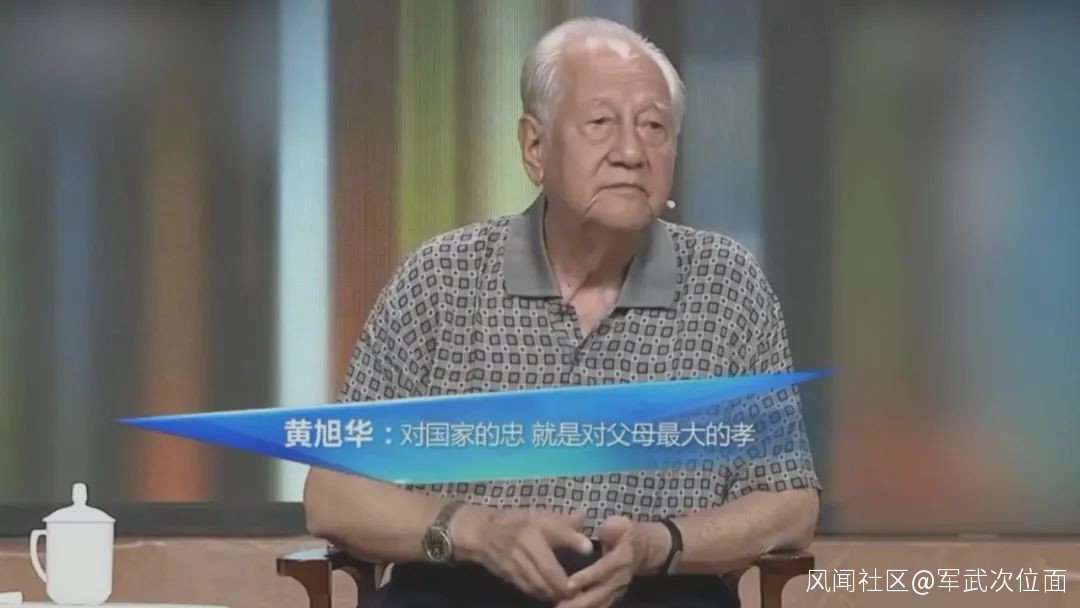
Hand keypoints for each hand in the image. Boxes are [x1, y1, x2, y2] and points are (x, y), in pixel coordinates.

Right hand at [452, 506, 593, 601]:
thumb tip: (585, 517)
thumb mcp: (539, 516)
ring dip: (554, 592)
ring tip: (570, 597)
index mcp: (534, 526)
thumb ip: (563, 520)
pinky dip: (542, 594)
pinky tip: (552, 596)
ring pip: (538, 582)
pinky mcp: (509, 575)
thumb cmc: (516, 522)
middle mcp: (524, 544)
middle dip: (564, 582)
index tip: (588, 549)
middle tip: (580, 589)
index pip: (557, 531)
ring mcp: (515, 562)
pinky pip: (528, 588)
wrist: (481, 533)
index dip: (573, 540)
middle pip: (548, 568)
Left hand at [557, 516, 664, 607]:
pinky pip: (601, 605)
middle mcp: (621, 577)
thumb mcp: (622, 524)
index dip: (587, 577)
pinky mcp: (615, 595)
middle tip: (559, 605)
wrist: (646, 548)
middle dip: (580, 601)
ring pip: (600, 602)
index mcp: (622, 557)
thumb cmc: (628, 533)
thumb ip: (612, 528)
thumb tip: (604, 531)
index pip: (604, 569)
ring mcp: (619, 588)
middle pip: (600, 592)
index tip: (569, 584)